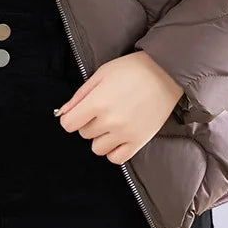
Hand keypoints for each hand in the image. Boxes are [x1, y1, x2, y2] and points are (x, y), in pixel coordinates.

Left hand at [56, 50, 184, 163]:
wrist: (165, 73)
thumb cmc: (132, 69)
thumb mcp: (101, 74)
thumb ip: (79, 95)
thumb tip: (62, 112)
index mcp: (97, 102)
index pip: (68, 124)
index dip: (71, 117)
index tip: (79, 112)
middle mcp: (110, 121)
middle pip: (84, 134)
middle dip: (88, 122)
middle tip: (102, 109)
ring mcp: (125, 133)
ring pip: (98, 148)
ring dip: (100, 137)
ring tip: (111, 122)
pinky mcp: (139, 141)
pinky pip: (117, 158)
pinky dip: (114, 150)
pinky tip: (118, 136)